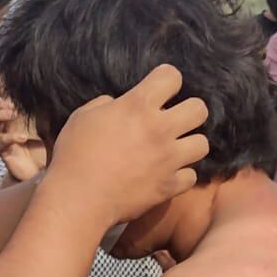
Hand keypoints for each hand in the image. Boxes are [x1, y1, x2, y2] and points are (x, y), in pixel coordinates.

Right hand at [0, 98, 46, 182]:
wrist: (42, 172)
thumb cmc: (46, 150)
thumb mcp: (49, 130)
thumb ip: (48, 116)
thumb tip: (54, 98)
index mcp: (17, 119)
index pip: (8, 102)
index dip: (9, 96)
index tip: (19, 92)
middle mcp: (8, 126)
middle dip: (1, 102)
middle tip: (11, 101)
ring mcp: (3, 138)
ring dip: (2, 115)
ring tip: (13, 113)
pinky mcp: (3, 151)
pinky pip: (2, 141)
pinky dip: (12, 137)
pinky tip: (23, 137)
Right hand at [46, 64, 208, 228]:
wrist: (78, 199)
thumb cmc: (74, 156)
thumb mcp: (83, 117)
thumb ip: (106, 104)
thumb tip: (116, 104)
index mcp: (137, 106)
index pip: (172, 76)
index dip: (167, 80)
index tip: (160, 90)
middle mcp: (159, 129)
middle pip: (199, 109)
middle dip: (189, 112)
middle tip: (175, 121)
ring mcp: (168, 159)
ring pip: (202, 144)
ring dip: (190, 145)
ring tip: (175, 149)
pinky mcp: (169, 186)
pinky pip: (191, 176)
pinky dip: (181, 176)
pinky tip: (168, 175)